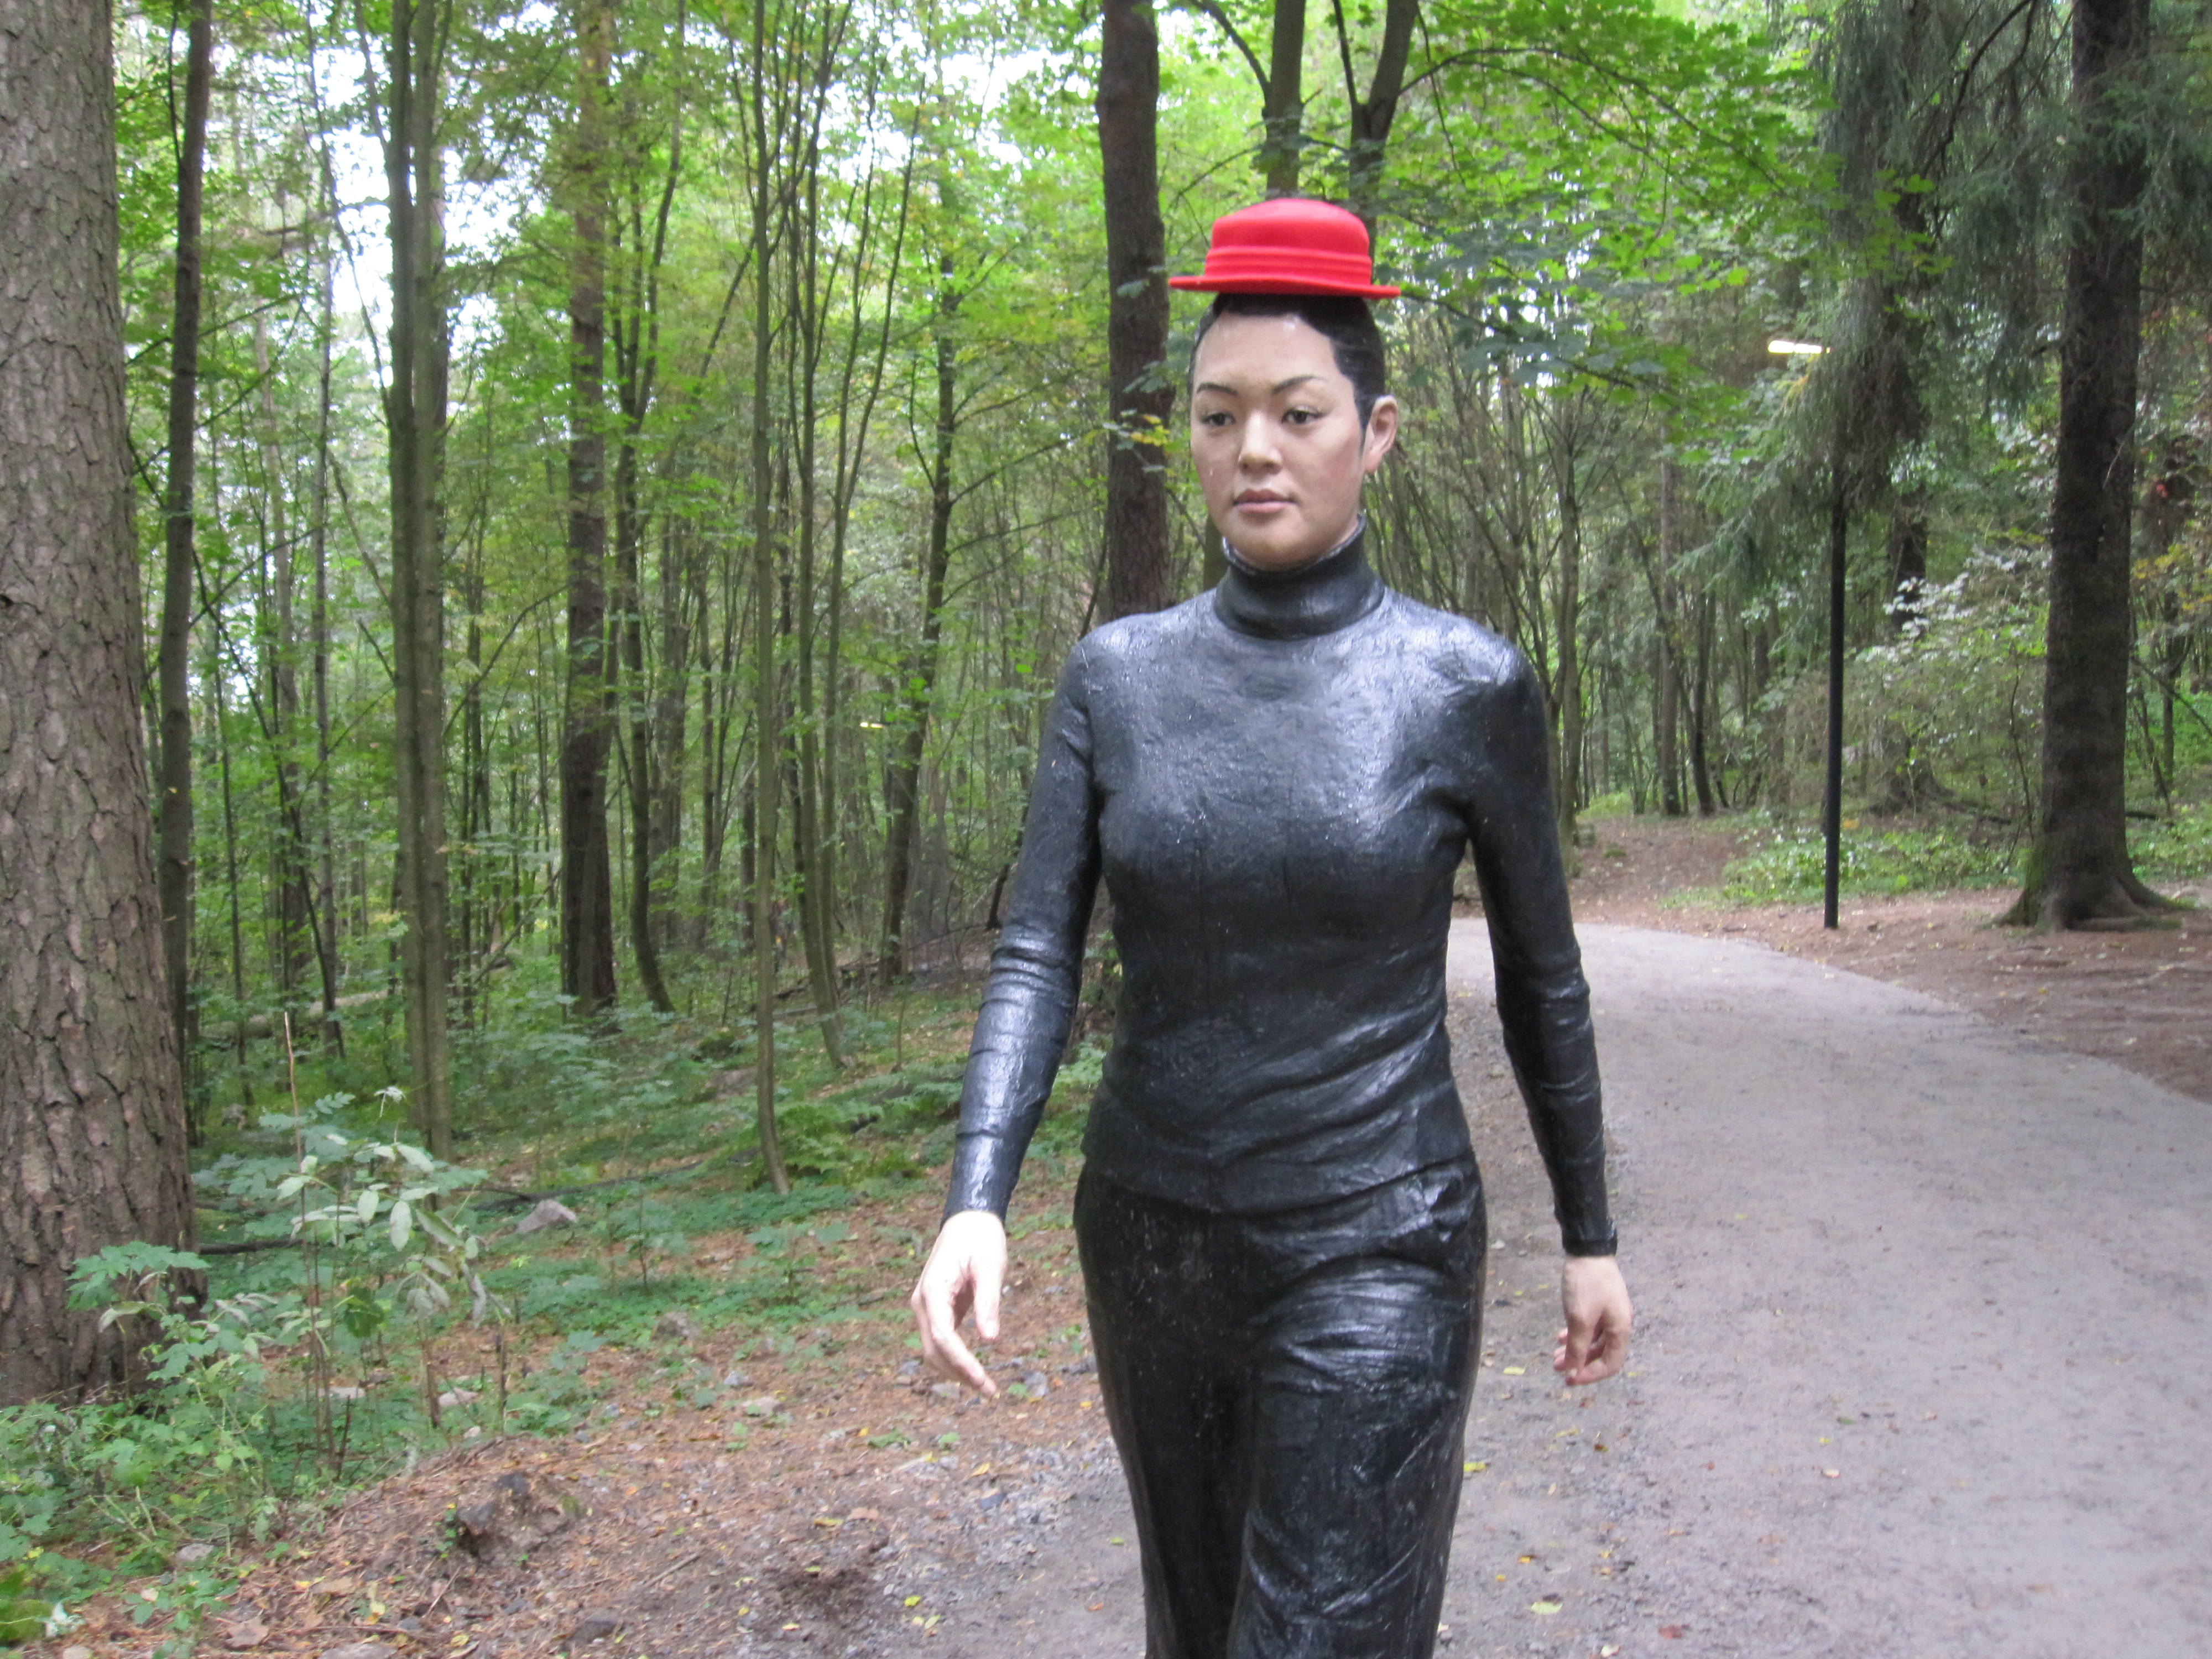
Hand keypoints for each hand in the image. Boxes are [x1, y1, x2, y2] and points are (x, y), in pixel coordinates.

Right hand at [910, 1210, 1007, 1395]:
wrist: (968, 1218)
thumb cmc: (981, 1238)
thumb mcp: (990, 1267)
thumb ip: (988, 1302)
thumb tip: (990, 1339)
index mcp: (933, 1290)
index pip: (942, 1336)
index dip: (961, 1362)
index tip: (981, 1380)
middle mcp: (923, 1302)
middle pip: (934, 1349)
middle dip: (959, 1373)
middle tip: (989, 1391)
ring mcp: (927, 1306)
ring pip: (934, 1349)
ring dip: (956, 1370)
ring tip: (985, 1387)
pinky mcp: (937, 1308)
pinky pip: (941, 1340)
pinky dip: (955, 1358)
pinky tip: (974, 1370)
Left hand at [1553, 1255, 1631, 1385]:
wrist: (1587, 1249)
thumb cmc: (1586, 1284)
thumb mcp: (1579, 1319)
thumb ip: (1577, 1348)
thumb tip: (1573, 1372)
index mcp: (1621, 1330)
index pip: (1611, 1364)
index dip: (1591, 1375)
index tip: (1570, 1379)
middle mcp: (1619, 1324)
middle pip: (1602, 1354)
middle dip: (1580, 1364)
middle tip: (1557, 1369)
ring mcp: (1609, 1313)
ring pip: (1594, 1341)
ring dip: (1575, 1350)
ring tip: (1555, 1356)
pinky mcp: (1599, 1303)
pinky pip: (1590, 1328)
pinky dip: (1576, 1335)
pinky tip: (1560, 1337)